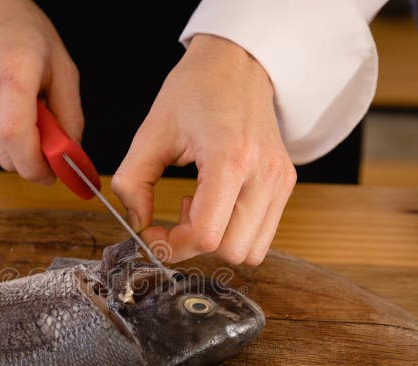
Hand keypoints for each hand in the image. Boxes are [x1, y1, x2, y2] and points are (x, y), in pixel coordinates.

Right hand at [0, 0, 82, 182]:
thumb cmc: (23, 34)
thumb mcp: (63, 66)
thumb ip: (70, 116)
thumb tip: (72, 158)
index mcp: (11, 73)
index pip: (17, 136)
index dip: (37, 166)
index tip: (55, 173)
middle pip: (8, 156)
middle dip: (33, 159)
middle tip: (50, 139)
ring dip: (16, 145)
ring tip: (22, 109)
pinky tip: (0, 104)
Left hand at [111, 34, 295, 264]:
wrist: (237, 63)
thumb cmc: (196, 90)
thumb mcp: (151, 132)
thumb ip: (132, 183)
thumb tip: (136, 224)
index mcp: (230, 159)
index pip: (206, 236)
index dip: (172, 247)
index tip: (152, 233)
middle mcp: (264, 175)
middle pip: (231, 251)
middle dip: (194, 245)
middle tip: (175, 216)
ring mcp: (280, 181)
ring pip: (251, 251)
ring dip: (217, 242)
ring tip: (197, 208)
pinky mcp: (285, 184)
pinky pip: (262, 234)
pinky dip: (234, 232)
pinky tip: (215, 202)